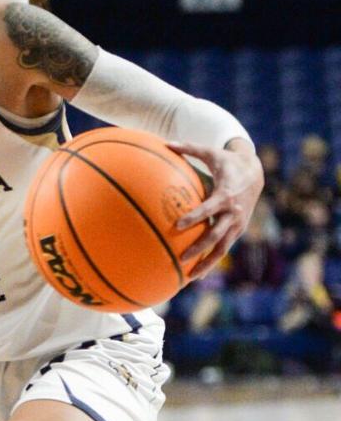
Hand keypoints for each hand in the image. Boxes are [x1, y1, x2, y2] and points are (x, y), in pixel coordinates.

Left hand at [170, 141, 262, 279]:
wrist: (255, 171)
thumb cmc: (226, 162)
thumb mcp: (210, 153)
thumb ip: (188, 149)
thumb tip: (165, 142)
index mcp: (226, 194)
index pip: (209, 208)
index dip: (195, 217)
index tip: (178, 225)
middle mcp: (234, 212)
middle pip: (216, 234)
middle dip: (199, 247)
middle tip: (181, 257)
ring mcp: (237, 224)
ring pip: (222, 248)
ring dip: (207, 263)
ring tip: (189, 278)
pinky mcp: (237, 230)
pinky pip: (223, 249)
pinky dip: (211, 262)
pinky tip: (195, 274)